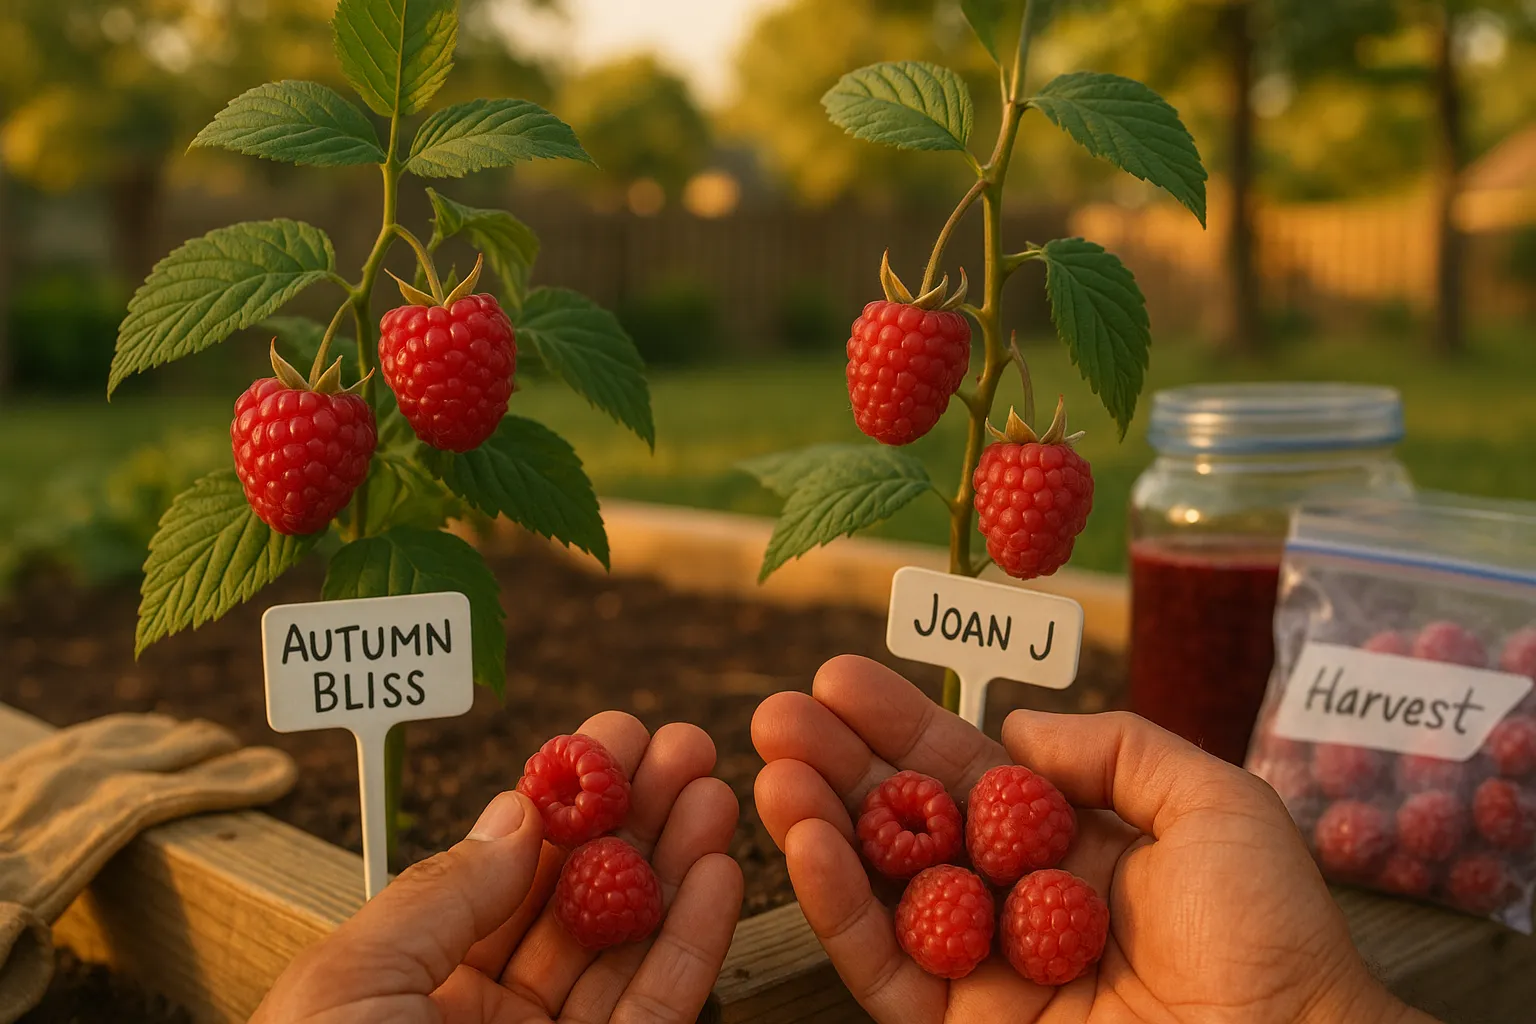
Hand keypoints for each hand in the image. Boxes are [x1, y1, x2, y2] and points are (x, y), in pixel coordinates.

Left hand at [253, 712, 741, 1022]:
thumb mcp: (348, 985)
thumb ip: (443, 893)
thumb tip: (519, 809)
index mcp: (412, 986)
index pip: (505, 873)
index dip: (563, 798)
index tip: (612, 736)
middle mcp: (487, 1019)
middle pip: (578, 899)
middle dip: (634, 818)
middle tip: (684, 745)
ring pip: (628, 947)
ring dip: (676, 864)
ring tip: (715, 788)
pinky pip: (658, 1010)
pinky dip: (693, 943)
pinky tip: (719, 873)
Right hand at [753, 656, 1435, 1023]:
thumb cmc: (1272, 934)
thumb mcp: (1211, 803)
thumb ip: (1112, 748)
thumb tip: (1016, 724)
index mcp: (1072, 846)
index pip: (966, 773)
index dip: (902, 724)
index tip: (841, 677)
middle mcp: (1017, 902)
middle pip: (907, 823)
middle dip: (839, 766)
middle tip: (776, 714)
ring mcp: (985, 969)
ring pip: (881, 890)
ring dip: (819, 827)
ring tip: (771, 769)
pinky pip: (884, 966)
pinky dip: (837, 907)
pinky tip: (804, 843)